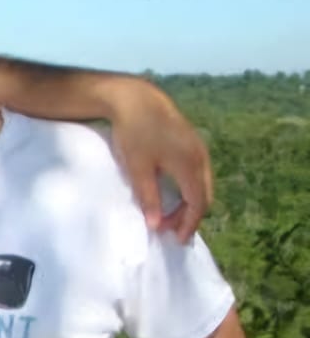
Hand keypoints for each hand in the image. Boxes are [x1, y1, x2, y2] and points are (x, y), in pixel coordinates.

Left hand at [106, 80, 212, 241]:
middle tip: (171, 231)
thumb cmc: (134, 132)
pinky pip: (197, 173)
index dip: (189, 224)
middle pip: (203, 195)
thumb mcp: (138, 168)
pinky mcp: (191, 142)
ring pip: (201, 184)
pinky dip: (189, 189)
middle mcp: (201, 158)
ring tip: (170, 216)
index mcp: (191, 165)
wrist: (136, 98)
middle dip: (190, 216)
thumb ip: (148, 198)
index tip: (177, 239)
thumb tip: (155, 225)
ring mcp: (198, 148)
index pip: (197, 204)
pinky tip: (174, 195)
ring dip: (190, 203)